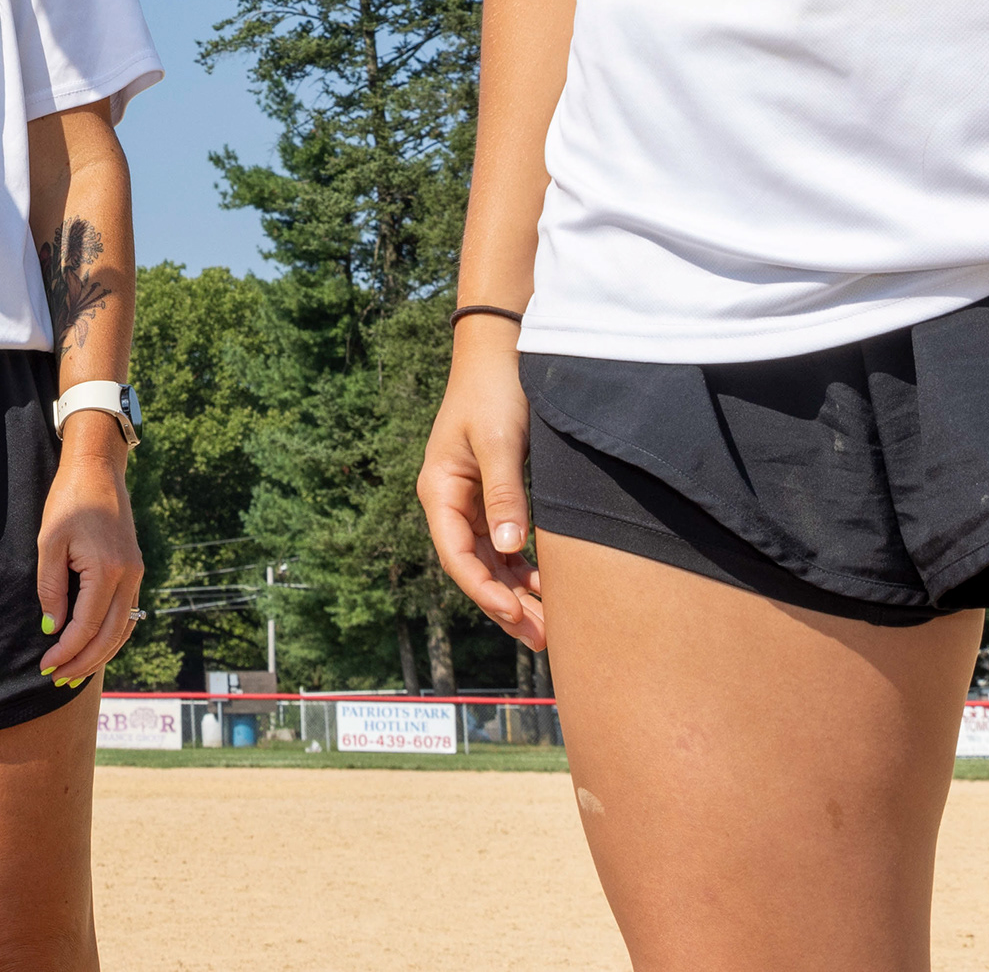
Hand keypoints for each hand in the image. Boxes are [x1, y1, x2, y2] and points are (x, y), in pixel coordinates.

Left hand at [36, 432, 143, 686]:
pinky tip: (94, 647)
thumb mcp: (49, 542)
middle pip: (109, 637)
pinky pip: (126, 614)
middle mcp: (129, 576)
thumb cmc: (69, 500)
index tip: (45, 667)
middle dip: (83, 663)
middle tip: (58, 680)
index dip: (65, 652)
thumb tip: (53, 628)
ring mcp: (136, 573)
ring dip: (100, 655)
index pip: (86, 627)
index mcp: (107, 570)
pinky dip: (112, 636)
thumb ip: (52, 588)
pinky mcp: (135, 569)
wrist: (97, 469)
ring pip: (123, 629)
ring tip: (75, 673)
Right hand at [419, 327, 543, 649]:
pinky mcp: (493, 495)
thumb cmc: (496, 391)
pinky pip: (505, 544)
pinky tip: (548, 586)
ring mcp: (471, 501)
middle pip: (475, 567)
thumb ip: (504, 494)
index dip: (484, 591)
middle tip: (541, 638)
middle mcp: (451, 502)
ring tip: (548, 626)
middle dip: (505, 604)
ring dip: (516, 592)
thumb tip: (510, 549)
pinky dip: (524, 567)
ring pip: (491, 560)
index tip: (515, 616)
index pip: (458, 556)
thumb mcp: (500, 442)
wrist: (501, 351)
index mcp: (440, 491)